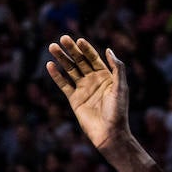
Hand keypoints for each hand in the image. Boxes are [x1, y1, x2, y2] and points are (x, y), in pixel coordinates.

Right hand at [46, 36, 130, 153]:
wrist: (109, 133)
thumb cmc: (118, 111)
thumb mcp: (121, 87)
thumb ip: (117, 68)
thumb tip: (108, 50)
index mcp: (105, 76)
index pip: (93, 58)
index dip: (86, 49)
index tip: (78, 40)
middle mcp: (93, 80)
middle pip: (79, 61)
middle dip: (71, 50)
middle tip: (62, 38)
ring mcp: (82, 89)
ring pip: (70, 70)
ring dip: (61, 58)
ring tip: (52, 47)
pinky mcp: (74, 99)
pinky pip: (63, 84)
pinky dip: (56, 75)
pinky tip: (50, 65)